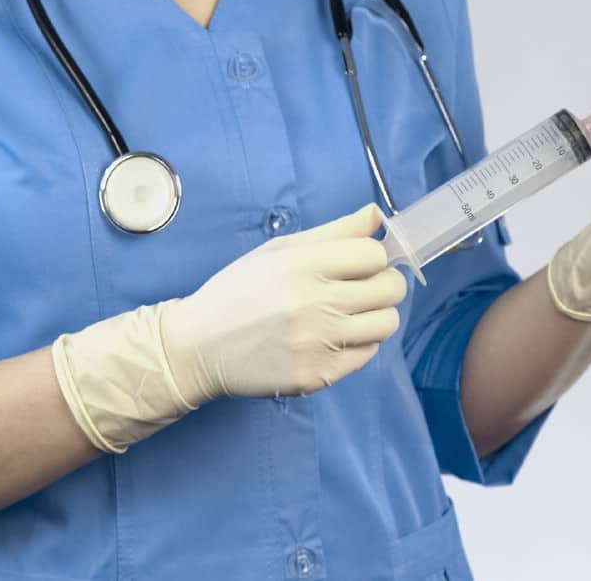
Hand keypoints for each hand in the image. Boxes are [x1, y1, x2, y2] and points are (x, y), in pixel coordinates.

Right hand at [161, 203, 406, 401]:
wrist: (200, 346)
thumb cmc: (240, 291)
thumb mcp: (279, 250)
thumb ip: (334, 232)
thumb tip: (377, 214)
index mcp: (303, 265)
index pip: (375, 254)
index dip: (372, 257)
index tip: (359, 264)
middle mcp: (315, 304)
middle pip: (390, 289)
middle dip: (383, 284)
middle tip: (362, 288)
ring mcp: (319, 343)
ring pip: (386, 324)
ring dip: (376, 315)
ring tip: (350, 313)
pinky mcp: (319, 375)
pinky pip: (367, 354)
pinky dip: (357, 344)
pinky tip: (331, 337)